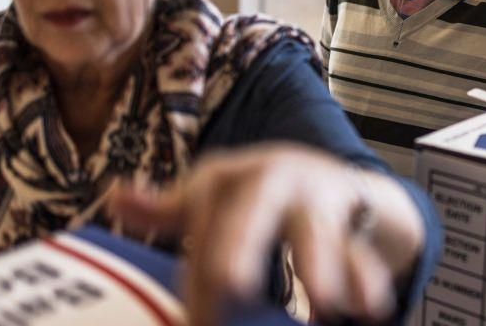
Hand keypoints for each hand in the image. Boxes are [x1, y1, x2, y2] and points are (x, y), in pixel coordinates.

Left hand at [108, 143, 424, 325]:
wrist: (337, 180)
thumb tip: (118, 194)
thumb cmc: (263, 196)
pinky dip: (365, 279)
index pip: (202, 216)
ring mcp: (318, 196)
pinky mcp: (355, 218)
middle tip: (231, 284)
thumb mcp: (216, 194)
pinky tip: (367, 309)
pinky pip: (360, 250)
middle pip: (253, 211)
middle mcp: (276, 178)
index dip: (196, 267)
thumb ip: (170, 205)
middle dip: (241, 245)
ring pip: (316, 230)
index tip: (197, 319)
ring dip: (319, 265)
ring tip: (320, 302)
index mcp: (233, 174)